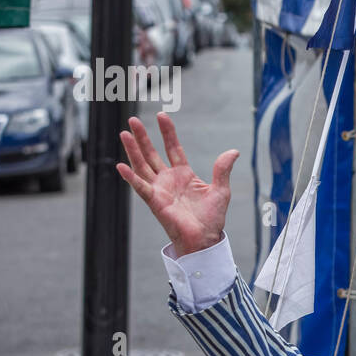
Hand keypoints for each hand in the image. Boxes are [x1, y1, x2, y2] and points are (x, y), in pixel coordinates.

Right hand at [117, 112, 238, 256]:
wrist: (205, 239)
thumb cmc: (212, 218)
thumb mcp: (221, 190)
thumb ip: (222, 169)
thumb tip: (233, 151)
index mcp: (184, 174)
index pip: (173, 148)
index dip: (168, 132)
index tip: (162, 116)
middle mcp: (168, 180)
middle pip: (152, 154)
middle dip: (143, 137)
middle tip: (133, 120)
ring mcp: (160, 190)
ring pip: (142, 166)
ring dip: (133, 150)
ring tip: (124, 134)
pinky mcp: (155, 202)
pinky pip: (141, 187)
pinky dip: (131, 177)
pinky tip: (121, 165)